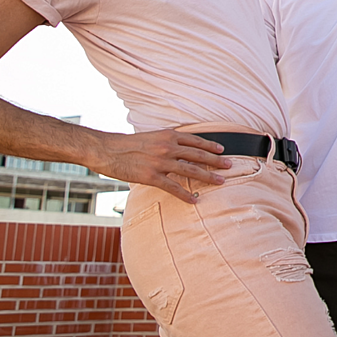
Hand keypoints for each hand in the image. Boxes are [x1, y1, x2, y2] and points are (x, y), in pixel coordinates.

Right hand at [89, 130, 231, 203]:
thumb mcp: (150, 136)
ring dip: (208, 177)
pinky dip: (185, 195)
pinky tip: (194, 201)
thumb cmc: (126, 144)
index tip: (222, 150)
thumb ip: (165, 141)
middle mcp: (167, 147)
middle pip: (198, 155)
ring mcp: (160, 162)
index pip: (195, 140)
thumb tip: (177, 146)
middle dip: (216, 161)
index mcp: (167, 136)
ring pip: (190, 170)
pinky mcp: (151, 177)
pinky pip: (173, 187)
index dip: (210, 145)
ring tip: (220, 182)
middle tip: (229, 166)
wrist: (107, 149)